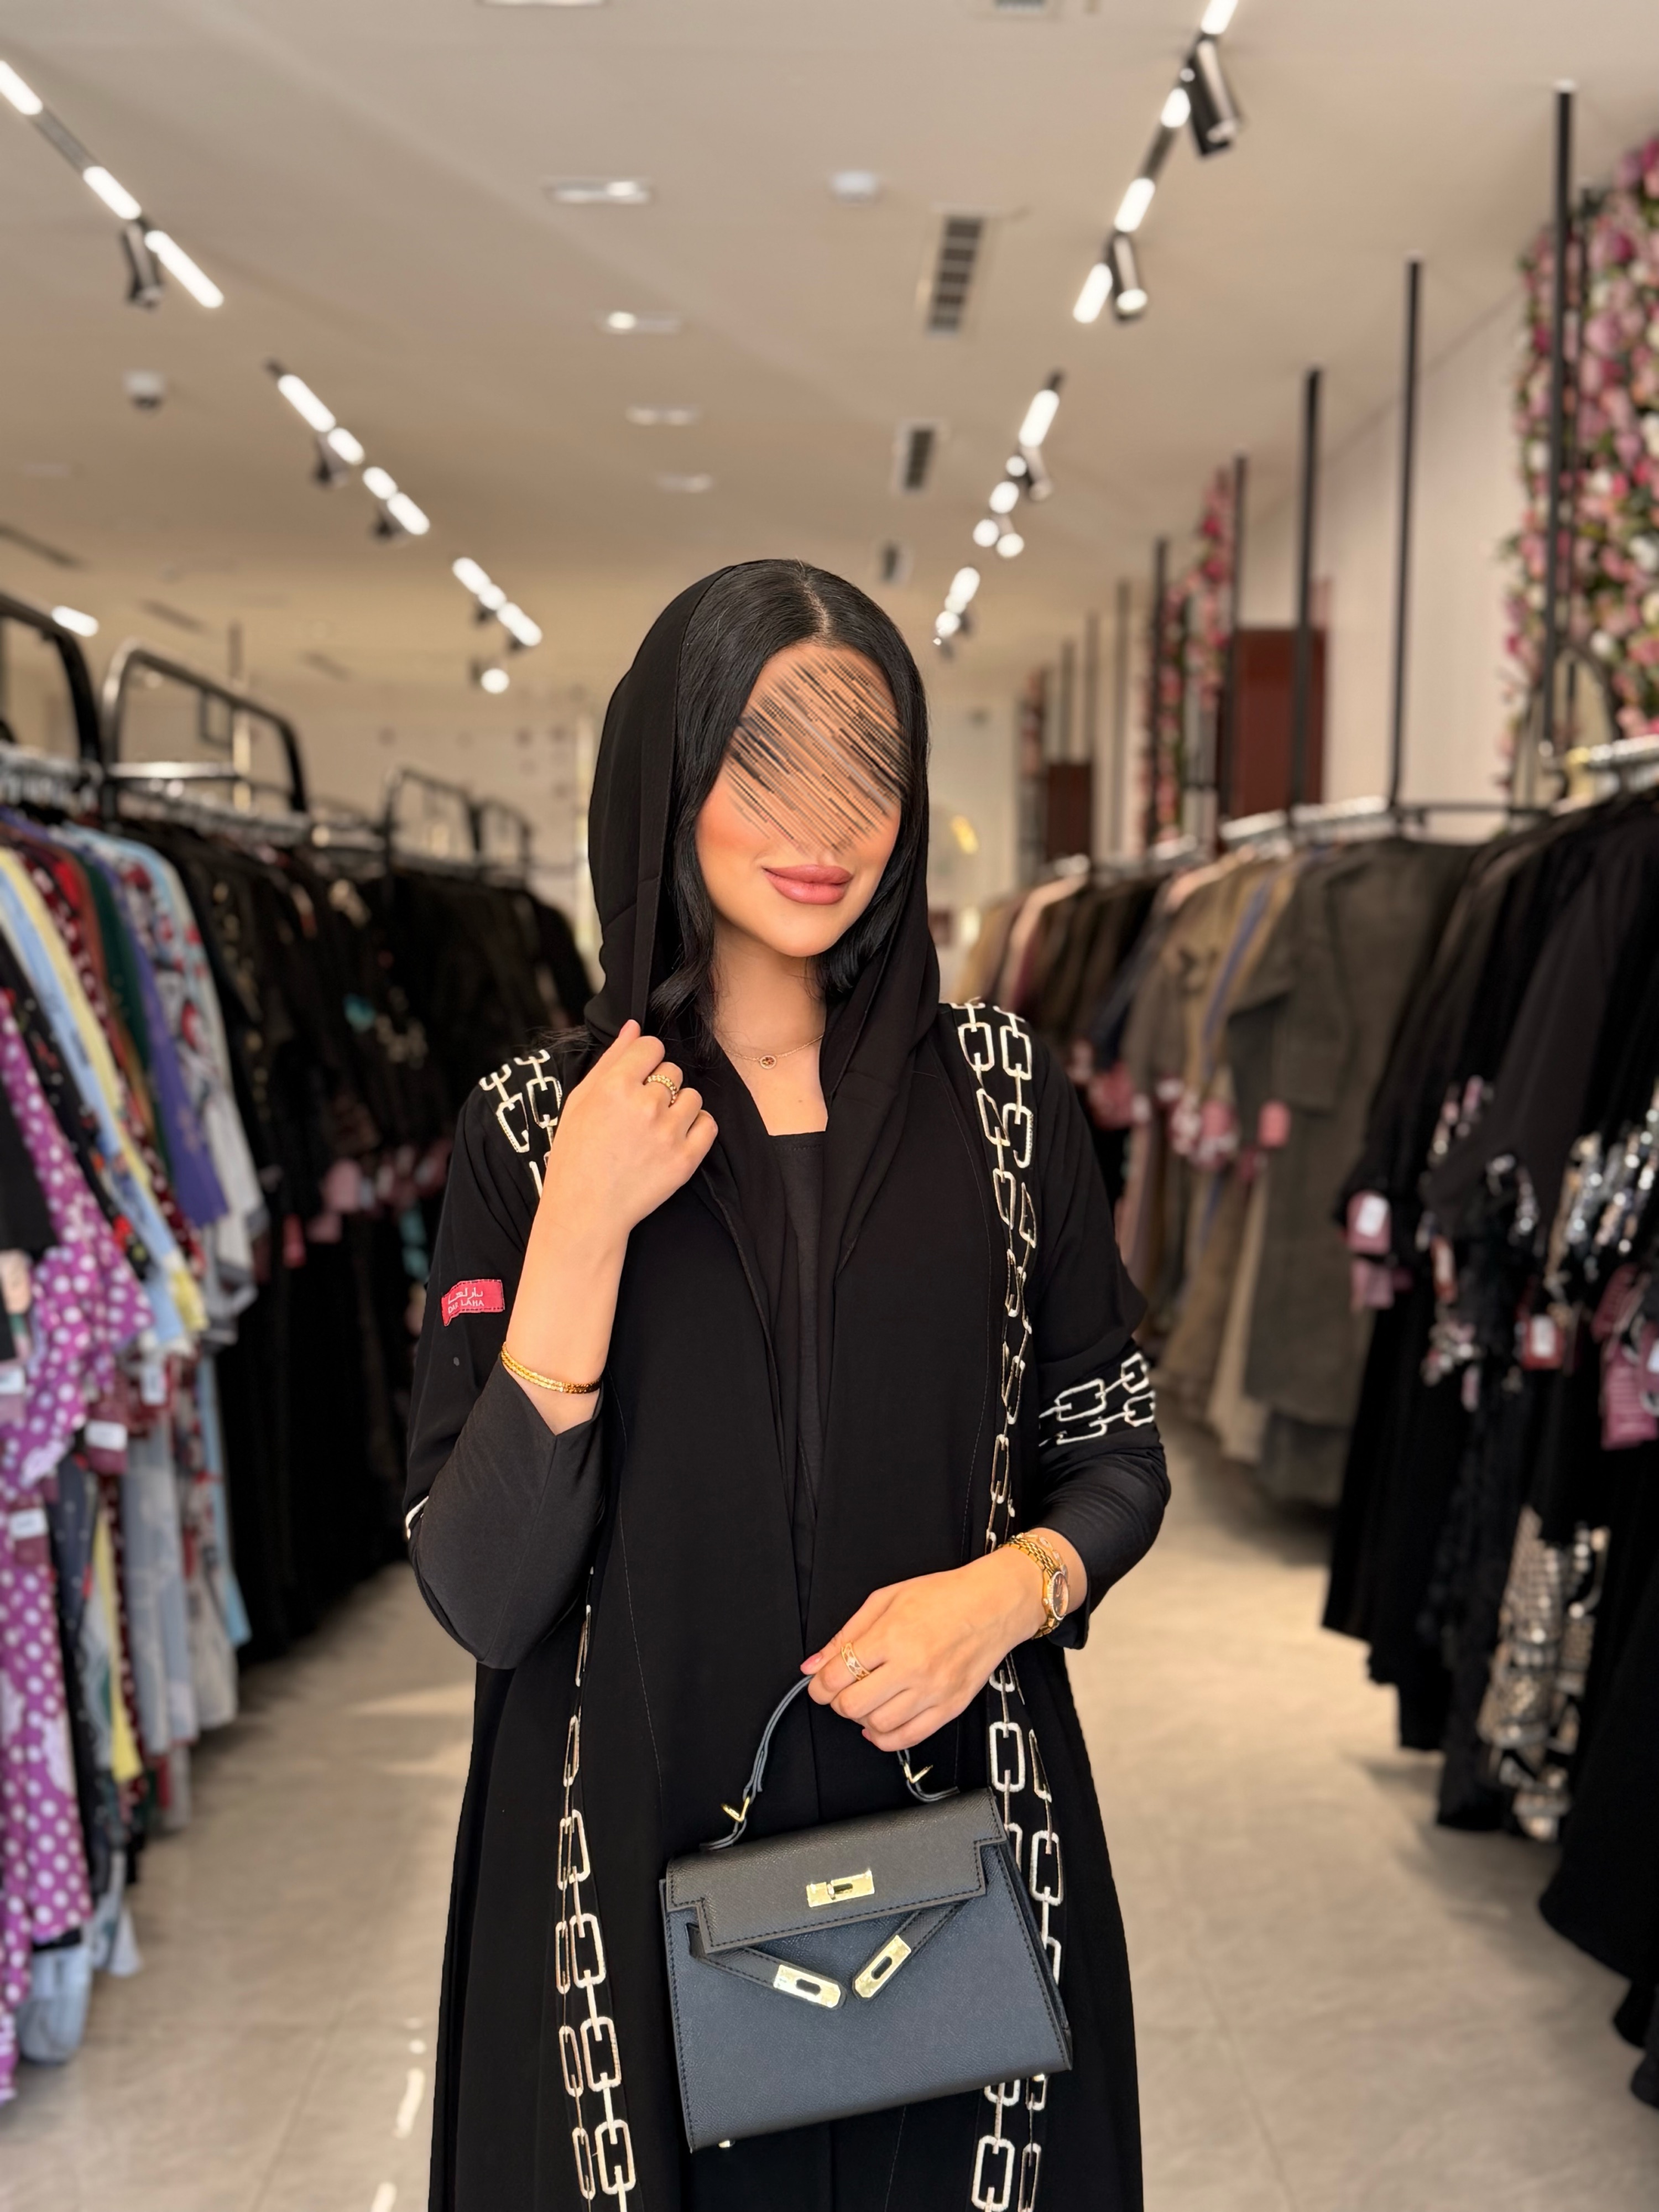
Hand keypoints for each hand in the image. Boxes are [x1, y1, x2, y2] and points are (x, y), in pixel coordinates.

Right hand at [539, 1020, 716, 1254]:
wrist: (585, 1210)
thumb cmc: (576, 1155)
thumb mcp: (580, 1101)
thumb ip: (610, 1060)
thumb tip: (633, 1027)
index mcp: (614, 1086)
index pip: (652, 1046)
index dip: (645, 1061)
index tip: (637, 1078)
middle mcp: (644, 1105)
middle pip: (673, 1071)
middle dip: (660, 1086)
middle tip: (639, 1113)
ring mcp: (668, 1133)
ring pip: (693, 1096)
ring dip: (678, 1108)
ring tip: (655, 1130)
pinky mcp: (686, 1159)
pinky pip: (709, 1124)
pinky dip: (696, 1129)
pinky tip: (673, 1140)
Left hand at [801, 1546, 1060, 1754]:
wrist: (993, 1604)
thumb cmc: (942, 1596)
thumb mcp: (885, 1600)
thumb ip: (846, 1634)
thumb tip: (813, 1664)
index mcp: (892, 1636)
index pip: (837, 1675)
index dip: (818, 1685)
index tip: (819, 1683)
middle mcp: (913, 1667)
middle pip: (853, 1705)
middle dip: (837, 1701)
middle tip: (840, 1691)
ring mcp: (933, 1691)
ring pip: (877, 1726)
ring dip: (861, 1718)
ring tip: (866, 1700)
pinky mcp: (950, 1708)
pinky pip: (908, 1738)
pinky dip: (885, 1738)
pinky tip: (880, 1723)